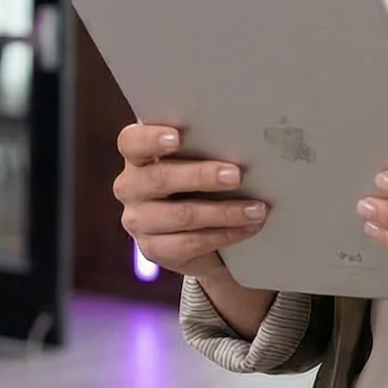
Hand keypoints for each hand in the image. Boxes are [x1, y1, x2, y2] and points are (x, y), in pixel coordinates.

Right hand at [112, 123, 268, 278]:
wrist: (196, 232)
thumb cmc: (198, 182)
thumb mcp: (196, 160)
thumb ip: (204, 147)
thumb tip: (242, 141)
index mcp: (137, 155)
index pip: (132, 142)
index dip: (151, 138)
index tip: (177, 137)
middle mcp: (130, 186)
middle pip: (160, 178)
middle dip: (202, 175)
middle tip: (236, 175)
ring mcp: (138, 220)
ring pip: (182, 215)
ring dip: (224, 212)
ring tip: (256, 209)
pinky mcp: (153, 249)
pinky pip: (191, 243)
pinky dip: (225, 234)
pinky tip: (248, 228)